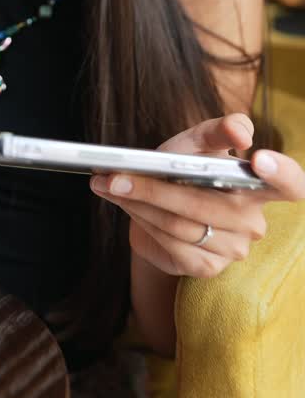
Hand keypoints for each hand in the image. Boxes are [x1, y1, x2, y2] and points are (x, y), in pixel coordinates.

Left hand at [90, 113, 304, 277]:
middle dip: (157, 188)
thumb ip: (218, 129)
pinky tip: (125, 205)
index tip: (257, 159)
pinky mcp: (208, 268)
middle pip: (208, 204)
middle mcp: (253, 220)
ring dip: (140, 203)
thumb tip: (241, 130)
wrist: (161, 209)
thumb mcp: (196, 142)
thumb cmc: (185, 169)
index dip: (282, 173)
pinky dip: (142, 222)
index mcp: (260, 185)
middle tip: (117, 174)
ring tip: (110, 184)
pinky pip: (171, 245)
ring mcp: (234, 248)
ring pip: (183, 225)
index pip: (291, 183)